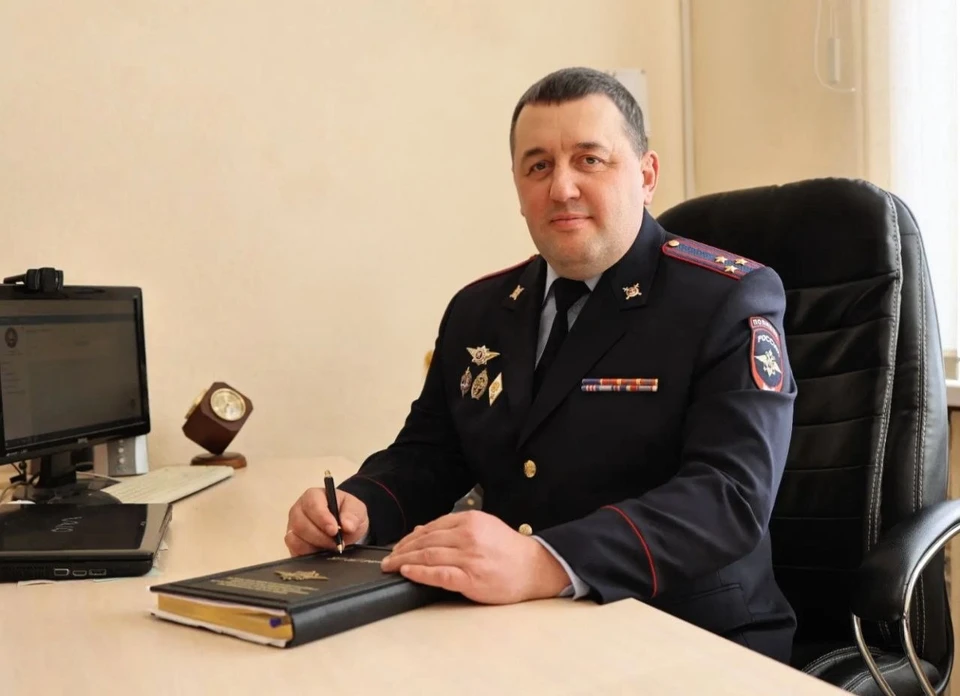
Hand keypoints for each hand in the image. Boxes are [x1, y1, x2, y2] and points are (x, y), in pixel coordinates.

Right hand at [285, 487, 368, 555]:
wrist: (345, 527)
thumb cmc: (347, 513)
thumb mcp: (357, 510)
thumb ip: (353, 515)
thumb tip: (347, 525)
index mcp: (313, 496)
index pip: (312, 504)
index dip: (322, 518)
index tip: (334, 530)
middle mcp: (298, 510)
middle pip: (301, 524)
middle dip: (320, 537)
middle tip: (337, 543)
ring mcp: (293, 527)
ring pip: (295, 539)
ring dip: (315, 546)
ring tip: (331, 547)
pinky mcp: (292, 543)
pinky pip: (294, 550)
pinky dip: (308, 554)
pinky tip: (320, 552)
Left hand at [379, 510, 569, 603]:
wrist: (535, 568)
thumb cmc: (509, 550)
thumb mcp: (482, 528)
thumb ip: (453, 528)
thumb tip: (421, 530)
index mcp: (470, 520)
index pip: (431, 528)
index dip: (409, 538)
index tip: (397, 546)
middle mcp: (468, 536)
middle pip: (425, 542)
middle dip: (402, 550)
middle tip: (387, 559)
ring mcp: (469, 557)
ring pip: (427, 556)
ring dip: (404, 562)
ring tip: (391, 567)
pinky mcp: (471, 578)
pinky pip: (438, 574)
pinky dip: (419, 573)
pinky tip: (407, 573)